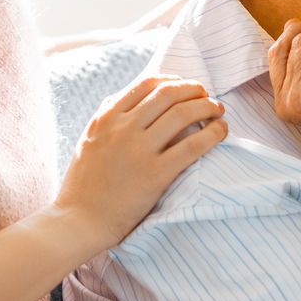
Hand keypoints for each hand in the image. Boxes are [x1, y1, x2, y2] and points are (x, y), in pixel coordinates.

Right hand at [56, 75, 227, 250]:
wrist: (78, 221)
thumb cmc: (83, 185)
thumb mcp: (89, 140)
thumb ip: (109, 118)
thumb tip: (132, 97)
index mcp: (107, 117)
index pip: (148, 83)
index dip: (175, 80)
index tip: (187, 87)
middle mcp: (122, 128)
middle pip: (169, 93)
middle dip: (195, 90)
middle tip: (207, 96)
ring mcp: (139, 150)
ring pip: (183, 113)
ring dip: (207, 107)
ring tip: (218, 111)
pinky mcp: (155, 174)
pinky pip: (193, 145)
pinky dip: (213, 133)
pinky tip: (221, 131)